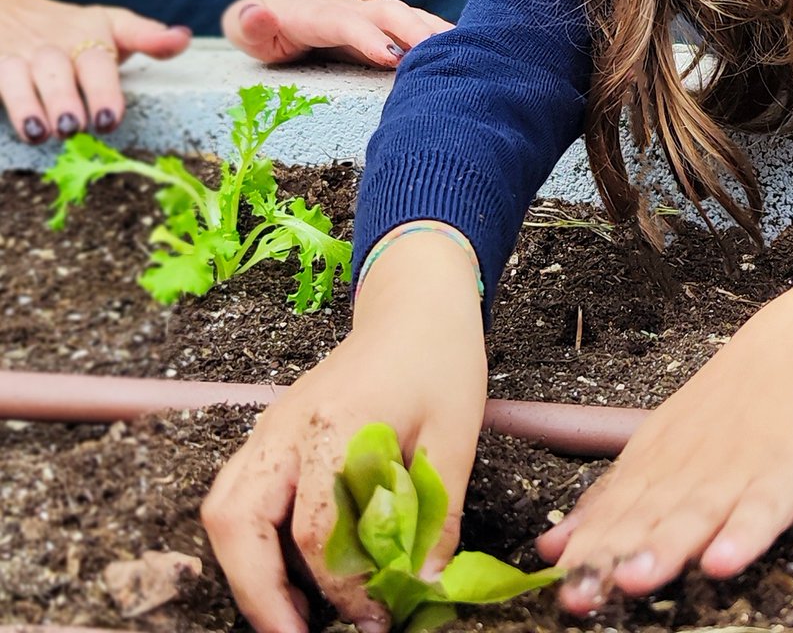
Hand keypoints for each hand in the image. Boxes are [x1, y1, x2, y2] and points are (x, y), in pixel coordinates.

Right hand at [0, 0, 189, 142]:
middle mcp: (52, 47)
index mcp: (88, 36)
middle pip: (57, 73)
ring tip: (40, 133)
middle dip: (64, 100)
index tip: (109, 120)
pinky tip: (16, 127)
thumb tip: (183, 38)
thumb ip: (148, 36)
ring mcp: (18, 55)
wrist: (9, 7)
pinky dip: (3, 103)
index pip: (98, 63)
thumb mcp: (113, 25)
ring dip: (27, 106)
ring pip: (17, 79)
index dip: (104, 92)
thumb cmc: (74, 27)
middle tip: (74, 127)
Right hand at [202, 231, 487, 632]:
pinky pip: (237, 492)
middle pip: (237, 521)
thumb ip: (437, 513)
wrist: (416, 304)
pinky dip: (249, 540)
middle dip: (258, 593)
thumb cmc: (439, 359)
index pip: (317, 530)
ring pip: (224, 508)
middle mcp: (288, 425)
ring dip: (244, 570)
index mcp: (337, 423)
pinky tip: (289, 570)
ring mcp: (271, 425)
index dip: (343, 588)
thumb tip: (425, 585)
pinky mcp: (272, 429)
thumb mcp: (455, 435)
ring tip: (288, 616)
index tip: (378, 617)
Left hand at [222, 0, 452, 68]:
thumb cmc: (264, 25)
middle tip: (444, 60)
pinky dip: (447, 39)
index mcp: (317, 14)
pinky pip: (423, 29)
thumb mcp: (244, 25)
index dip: (369, 37)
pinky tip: (471, 56)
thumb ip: (246, 21)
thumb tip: (254, 15)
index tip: (392, 58)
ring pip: (414, 18)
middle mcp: (353, 10)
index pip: (346, 22)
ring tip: (470, 57)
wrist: (289, 5)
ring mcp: (376, 16)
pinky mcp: (391, 27)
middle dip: (418, 33)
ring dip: (440, 34)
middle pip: (393, 14)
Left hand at [535, 267, 792, 613]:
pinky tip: (722, 562)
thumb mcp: (655, 448)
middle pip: (642, 520)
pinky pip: (759, 513)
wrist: (791, 357)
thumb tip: (549, 547)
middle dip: (608, 557)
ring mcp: (731, 475)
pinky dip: (741, 538)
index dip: (582, 551)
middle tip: (579, 593)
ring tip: (634, 579)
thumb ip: (608, 501)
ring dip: (662, 549)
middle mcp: (683, 472)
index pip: (608, 515)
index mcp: (650, 466)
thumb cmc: (721, 411)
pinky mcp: (779, 481)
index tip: (554, 586)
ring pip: (692, 517)